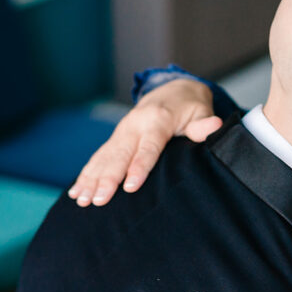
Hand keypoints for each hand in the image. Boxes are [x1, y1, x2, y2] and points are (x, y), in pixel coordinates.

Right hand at [68, 79, 223, 205]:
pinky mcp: (115, 139)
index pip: (148, 147)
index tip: (130, 187)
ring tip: (82, 200)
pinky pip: (98, 158)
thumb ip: (204, 125)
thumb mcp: (201, 112)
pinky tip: (76, 193)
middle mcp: (134, 125)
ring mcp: (122, 132)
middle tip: (98, 200)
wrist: (172, 90)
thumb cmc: (191, 107)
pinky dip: (86, 175)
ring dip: (91, 180)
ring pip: (104, 158)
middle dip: (107, 179)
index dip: (139, 167)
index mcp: (157, 120)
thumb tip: (215, 126)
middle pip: (120, 155)